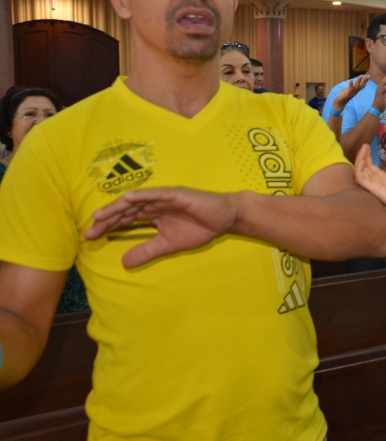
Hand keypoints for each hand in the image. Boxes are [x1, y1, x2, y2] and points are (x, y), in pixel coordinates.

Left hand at [86, 188, 239, 267]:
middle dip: (107, 219)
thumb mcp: (169, 245)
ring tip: (100, 216)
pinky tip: (127, 199)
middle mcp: (154, 203)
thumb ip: (147, 251)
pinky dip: (142, 196)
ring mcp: (164, 197)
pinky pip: (156, 194)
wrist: (225, 219)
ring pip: (136, 201)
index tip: (91, 237)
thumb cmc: (199, 228)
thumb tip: (124, 262)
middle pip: (125, 210)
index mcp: (152, 214)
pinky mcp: (176, 194)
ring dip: (118, 207)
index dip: (108, 226)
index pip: (125, 219)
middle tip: (89, 230)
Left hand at [333, 75, 368, 110]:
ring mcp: (351, 93)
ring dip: (359, 81)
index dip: (365, 81)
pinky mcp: (347, 94)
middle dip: (365, 81)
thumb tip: (354, 82)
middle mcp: (355, 92)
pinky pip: (350, 89)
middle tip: (369, 76)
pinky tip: (351, 80)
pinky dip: (351, 85)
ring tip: (361, 76)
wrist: (339, 103)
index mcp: (355, 91)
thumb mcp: (348, 90)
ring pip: (356, 87)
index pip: (362, 85)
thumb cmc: (343, 96)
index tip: (368, 76)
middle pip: (361, 86)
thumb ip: (352, 86)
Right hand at [354, 144, 385, 214]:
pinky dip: (359, 169)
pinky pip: (360, 178)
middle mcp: (375, 180)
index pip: (369, 165)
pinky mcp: (371, 188)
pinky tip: (362, 160)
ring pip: (360, 171)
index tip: (368, 146)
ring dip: (359, 159)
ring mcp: (372, 184)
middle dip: (362, 155)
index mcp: (382, 177)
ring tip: (363, 149)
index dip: (367, 155)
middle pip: (363, 166)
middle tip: (365, 145)